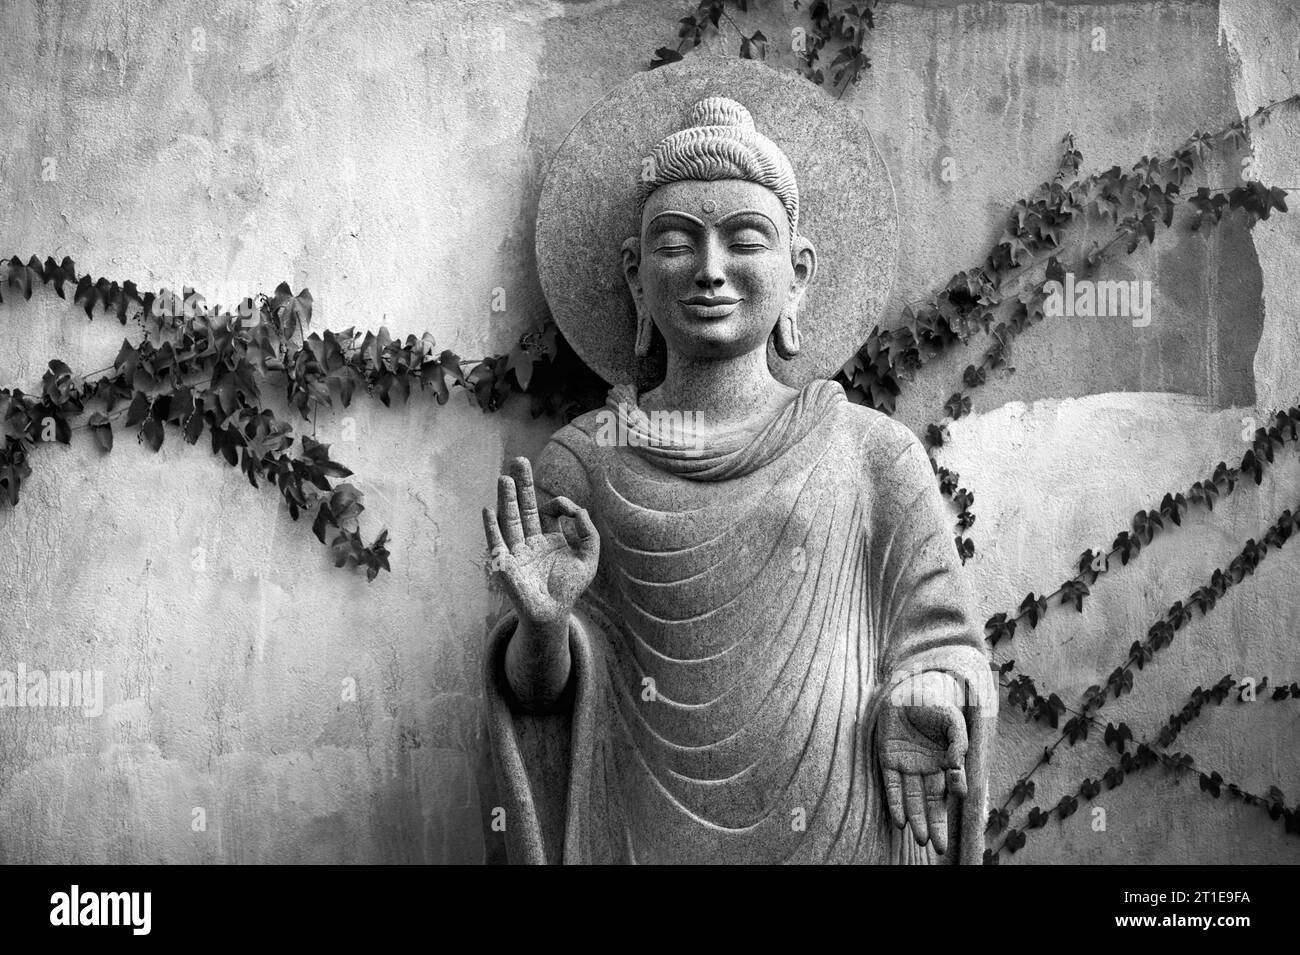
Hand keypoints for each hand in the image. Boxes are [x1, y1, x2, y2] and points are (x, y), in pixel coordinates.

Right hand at [482, 456, 598, 630]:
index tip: (568, 509)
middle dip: (522, 485)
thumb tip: (579, 510)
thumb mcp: (589, 556)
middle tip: (518, 460)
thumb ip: (589, 531)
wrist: (554, 614)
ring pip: (510, 520)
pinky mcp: (506, 565)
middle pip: (524, 507)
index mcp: (548, 537)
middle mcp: (529, 540)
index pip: (547, 511)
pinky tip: (488, 510)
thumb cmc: (570, 587)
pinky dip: (492, 528)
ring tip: (504, 478)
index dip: (558, 504)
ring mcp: (516, 551)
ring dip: (507, 500)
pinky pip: (497, 544)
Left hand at [878, 670, 968, 854]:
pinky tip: (900, 822)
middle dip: (936, 824)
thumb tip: (958, 763)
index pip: (949, 786)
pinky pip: (891, 786)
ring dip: (916, 819)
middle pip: (931, 802)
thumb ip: (958, 739)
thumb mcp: (951, 718)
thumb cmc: (933, 704)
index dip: (955, 789)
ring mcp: (906, 765)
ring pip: (912, 798)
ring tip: (922, 839)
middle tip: (939, 847)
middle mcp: (926, 768)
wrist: (907, 687)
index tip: (959, 788)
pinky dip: (895, 804)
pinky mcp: (887, 759)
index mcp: (944, 762)